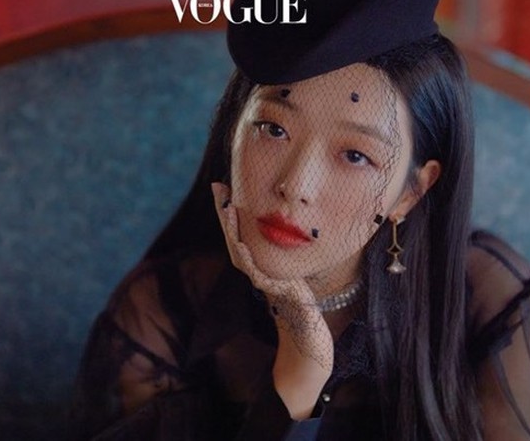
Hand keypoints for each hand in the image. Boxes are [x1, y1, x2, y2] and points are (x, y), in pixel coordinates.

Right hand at [211, 182, 333, 417]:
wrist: (311, 343)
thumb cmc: (306, 310)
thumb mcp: (295, 276)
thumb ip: (286, 259)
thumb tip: (285, 232)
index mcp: (261, 266)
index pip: (240, 234)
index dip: (230, 213)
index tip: (221, 187)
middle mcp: (259, 274)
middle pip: (235, 240)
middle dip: (226, 214)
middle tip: (218, 189)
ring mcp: (267, 284)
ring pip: (242, 255)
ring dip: (233, 232)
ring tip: (227, 209)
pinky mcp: (279, 295)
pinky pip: (260, 274)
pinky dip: (249, 260)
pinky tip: (243, 246)